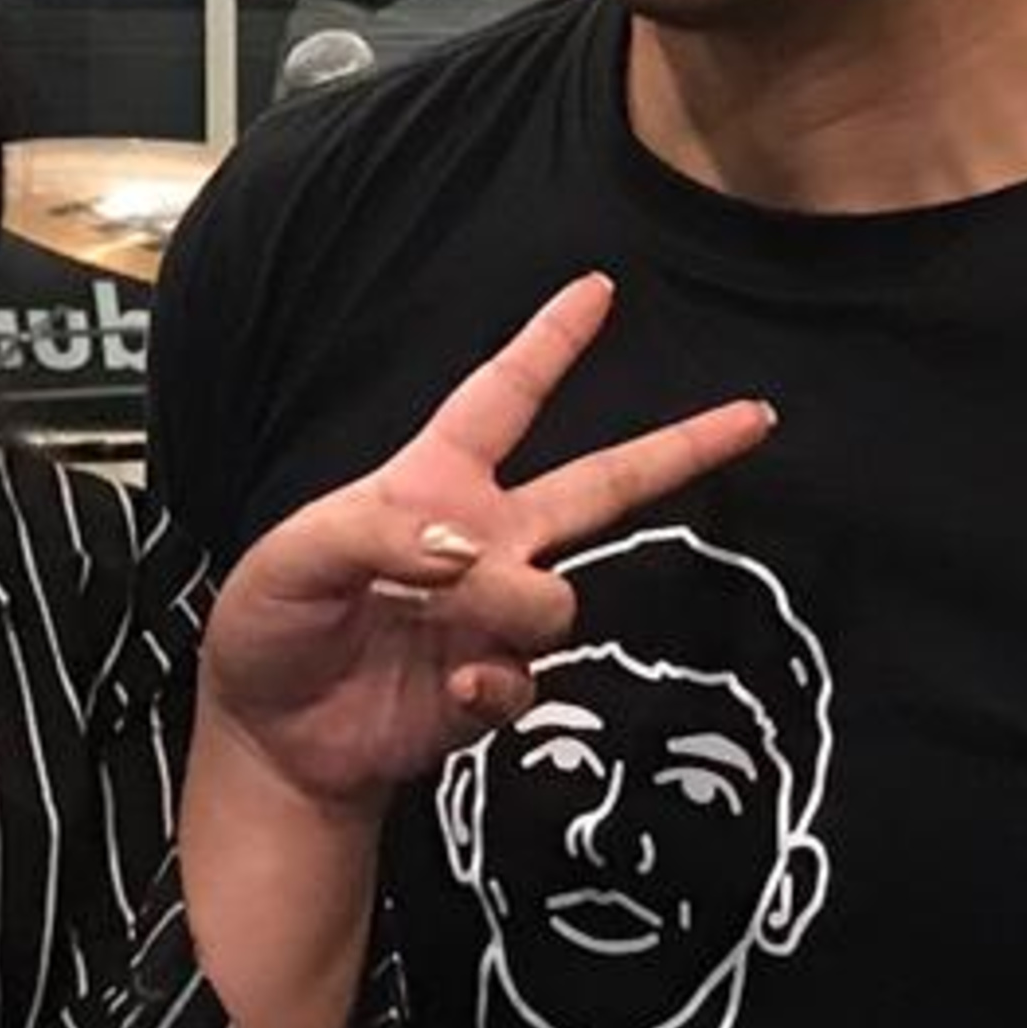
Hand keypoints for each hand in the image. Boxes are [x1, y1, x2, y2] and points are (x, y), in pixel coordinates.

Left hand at [198, 274, 771, 813]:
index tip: (598, 289)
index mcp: (431, 481)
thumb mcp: (290, 558)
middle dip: (679, 447)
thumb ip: (371, 534)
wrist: (274, 738)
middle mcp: (482, 538)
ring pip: (558, 598)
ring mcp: (495, 614)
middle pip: (600, 483)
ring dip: (513, 606)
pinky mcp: (495, 684)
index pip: (501, 397)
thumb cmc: (271, 626)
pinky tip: (457, 689)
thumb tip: (467, 547)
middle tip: (755, 413)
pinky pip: (528, 676)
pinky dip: (496, 682)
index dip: (549, 343)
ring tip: (442, 620)